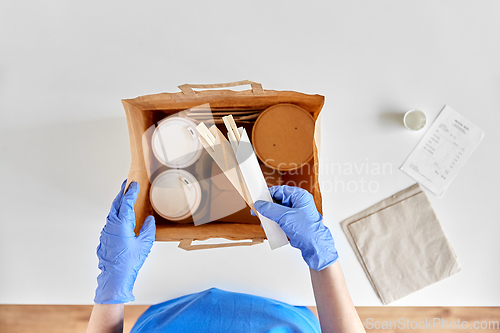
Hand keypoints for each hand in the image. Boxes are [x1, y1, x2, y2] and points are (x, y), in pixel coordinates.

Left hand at [94, 181, 155, 303]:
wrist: (114, 278)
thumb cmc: (129, 262)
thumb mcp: (144, 244)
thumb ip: (148, 229)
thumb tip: (150, 220)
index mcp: (121, 224)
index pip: (125, 203)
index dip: (130, 192)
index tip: (133, 184)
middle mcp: (111, 225)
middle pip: (115, 204)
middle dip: (122, 193)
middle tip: (127, 184)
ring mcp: (106, 232)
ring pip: (112, 213)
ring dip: (118, 203)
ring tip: (124, 197)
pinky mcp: (105, 238)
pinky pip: (110, 221)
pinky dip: (116, 214)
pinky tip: (121, 216)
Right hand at [254, 185, 337, 270]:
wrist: (314, 246)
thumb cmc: (307, 230)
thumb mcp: (285, 216)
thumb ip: (270, 209)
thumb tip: (259, 204)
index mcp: (300, 196)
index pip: (280, 191)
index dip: (268, 195)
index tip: (259, 199)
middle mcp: (299, 203)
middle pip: (278, 201)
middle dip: (268, 207)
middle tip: (258, 211)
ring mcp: (297, 213)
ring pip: (279, 211)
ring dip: (270, 216)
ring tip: (263, 221)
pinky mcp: (294, 222)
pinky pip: (281, 219)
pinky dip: (275, 222)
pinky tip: (269, 227)